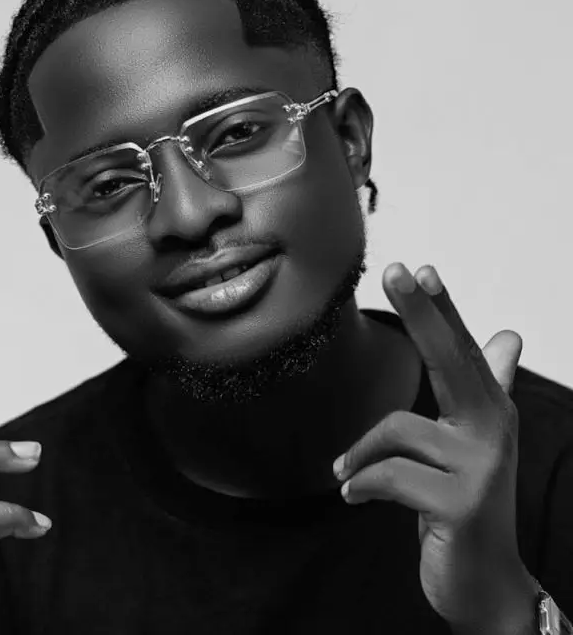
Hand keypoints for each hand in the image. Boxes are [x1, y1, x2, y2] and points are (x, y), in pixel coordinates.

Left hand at [333, 264, 538, 633]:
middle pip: (452, 361)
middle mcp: (492, 432)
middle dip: (424, 313)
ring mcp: (480, 468)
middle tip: (397, 271)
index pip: (462, 351)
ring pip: (399, 429)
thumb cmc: (466, 504)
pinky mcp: (460, 505)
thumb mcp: (474, 444)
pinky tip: (352, 494)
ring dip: (360, 454)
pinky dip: (362, 483)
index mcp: (489, 412)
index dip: (442, 309)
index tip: (420, 269)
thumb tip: (508, 335)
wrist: (486, 584)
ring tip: (345, 472)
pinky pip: (390, 475)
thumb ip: (487, 387)